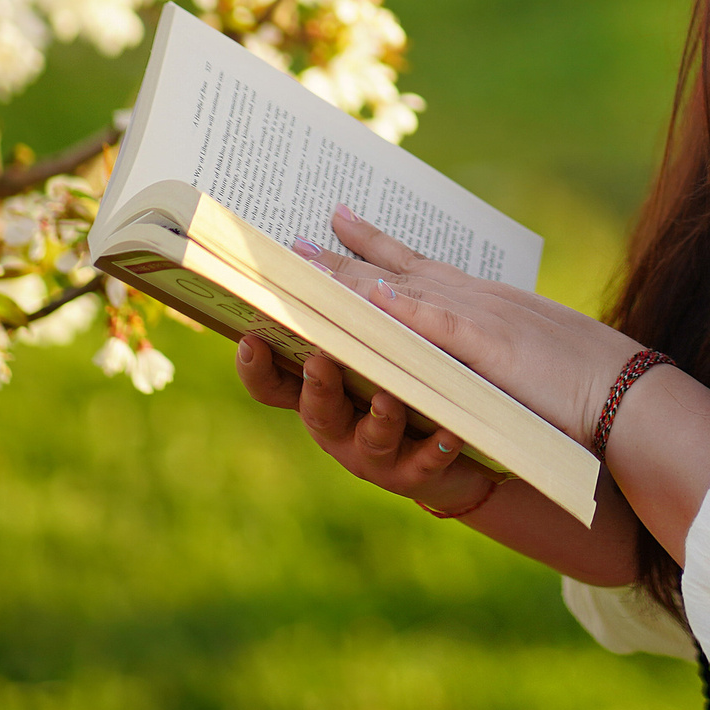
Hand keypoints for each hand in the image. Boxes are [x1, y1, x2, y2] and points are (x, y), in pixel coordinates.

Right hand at [235, 335, 501, 513]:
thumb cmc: (400, 380)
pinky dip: (436, 447)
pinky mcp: (422, 469)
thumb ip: (345, 309)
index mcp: (323, 389)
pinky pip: (427, 463)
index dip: (256, 366)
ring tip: (389, 397)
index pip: (275, 382)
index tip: (249, 337)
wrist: (461, 438)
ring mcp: (379, 452)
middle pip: (316, 411)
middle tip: (318, 362)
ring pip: (371, 440)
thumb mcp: (371, 340)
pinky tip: (450, 432)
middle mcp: (341, 425)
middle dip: (316, 387)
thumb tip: (310, 240)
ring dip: (380, 418)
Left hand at [295, 203, 643, 446]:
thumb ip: (485, 343)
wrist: (627, 393)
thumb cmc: (583, 379)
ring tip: (305, 263)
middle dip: (339, 257)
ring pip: (404, 292)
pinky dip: (406, 309)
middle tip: (289, 241)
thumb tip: (463, 344)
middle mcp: (474, 301)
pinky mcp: (493, 350)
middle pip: (394, 273)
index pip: (415, 266)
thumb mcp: (522, 352)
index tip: (336, 218)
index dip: (371, 244)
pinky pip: (441, 327)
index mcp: (481, 304)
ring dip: (352, 277)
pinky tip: (372, 297)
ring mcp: (481, 321)